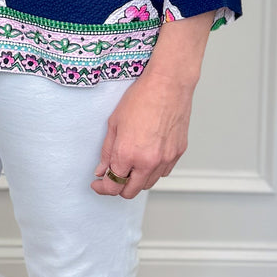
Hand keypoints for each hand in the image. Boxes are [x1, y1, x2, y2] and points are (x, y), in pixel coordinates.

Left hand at [91, 70, 193, 199]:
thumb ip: (107, 151)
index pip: (113, 186)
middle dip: (118, 187)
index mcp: (128, 154)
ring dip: (137, 180)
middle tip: (112, 176)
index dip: (102, 188)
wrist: (168, 84)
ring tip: (131, 163)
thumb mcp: (114, 123)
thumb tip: (102, 170)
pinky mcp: (178, 153)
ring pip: (148, 184)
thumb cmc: (142, 97)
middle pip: (131, 192)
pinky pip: (163, 172)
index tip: (98, 184)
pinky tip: (147, 156)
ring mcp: (166, 159)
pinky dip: (153, 170)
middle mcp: (148, 161)